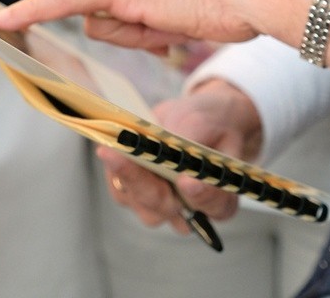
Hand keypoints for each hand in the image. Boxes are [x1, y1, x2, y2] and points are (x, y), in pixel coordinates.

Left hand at [0, 0, 292, 50]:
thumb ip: (145, 1)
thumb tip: (118, 23)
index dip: (136, 16)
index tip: (172, 16)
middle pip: (101, 2)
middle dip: (131, 28)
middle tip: (176, 26)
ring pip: (99, 18)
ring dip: (132, 35)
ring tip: (175, 22)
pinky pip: (66, 0)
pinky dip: (33, 11)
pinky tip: (3, 21)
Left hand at [100, 79, 262, 230]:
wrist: (195, 120)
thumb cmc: (208, 124)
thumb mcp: (206, 123)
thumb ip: (194, 140)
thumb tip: (172, 151)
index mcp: (220, 195)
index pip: (215, 207)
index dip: (203, 197)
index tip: (188, 181)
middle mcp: (190, 210)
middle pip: (167, 209)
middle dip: (143, 184)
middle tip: (122, 158)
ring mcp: (162, 205)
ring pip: (140, 202)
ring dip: (124, 176)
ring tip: (110, 150)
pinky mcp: (139, 194)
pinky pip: (122, 191)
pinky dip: (114, 171)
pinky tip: (109, 149)